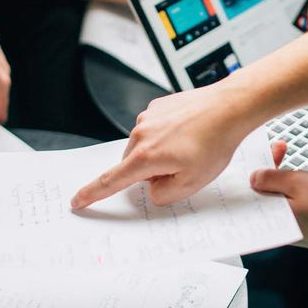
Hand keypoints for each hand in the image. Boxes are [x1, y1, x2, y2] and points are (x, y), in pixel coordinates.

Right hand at [71, 78, 258, 208]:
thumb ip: (163, 194)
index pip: (111, 181)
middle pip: (133, 164)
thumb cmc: (214, 143)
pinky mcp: (158, 106)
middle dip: (151, 172)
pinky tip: (189, 133)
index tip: (77, 200)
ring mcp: (148, 117)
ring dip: (160, 153)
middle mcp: (140, 134)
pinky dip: (167, 136)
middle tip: (182, 168)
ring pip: (145, 146)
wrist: (229, 108)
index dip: (92, 193)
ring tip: (190, 148)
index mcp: (145, 157)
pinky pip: (155, 129)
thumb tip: (152, 187)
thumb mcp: (191, 184)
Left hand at [250, 141, 307, 251]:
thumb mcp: (298, 183)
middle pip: (264, 191)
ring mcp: (288, 227)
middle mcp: (276, 225)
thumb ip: (271, 178)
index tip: (265, 151)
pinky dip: (292, 191)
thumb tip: (254, 178)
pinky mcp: (300, 227)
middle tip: (280, 149)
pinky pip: (289, 205)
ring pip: (277, 197)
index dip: (256, 165)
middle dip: (270, 167)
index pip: (251, 188)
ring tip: (294, 163)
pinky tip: (302, 181)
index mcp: (270, 215)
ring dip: (282, 177)